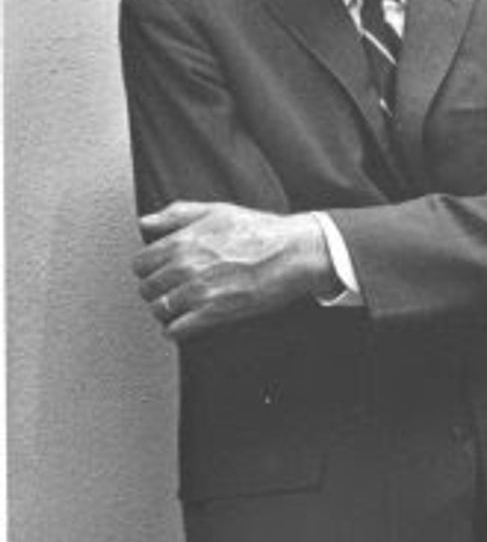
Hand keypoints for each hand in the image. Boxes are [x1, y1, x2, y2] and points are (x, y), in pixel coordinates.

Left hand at [132, 201, 332, 341]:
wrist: (293, 253)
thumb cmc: (261, 231)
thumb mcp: (217, 211)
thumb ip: (177, 214)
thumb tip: (146, 222)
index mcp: (182, 242)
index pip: (139, 264)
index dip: (148, 269)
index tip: (159, 271)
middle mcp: (185, 267)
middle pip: (146, 289)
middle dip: (157, 290)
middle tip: (171, 289)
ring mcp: (198, 292)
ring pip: (159, 310)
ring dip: (167, 310)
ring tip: (181, 305)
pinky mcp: (213, 313)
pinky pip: (176, 330)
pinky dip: (177, 329)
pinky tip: (188, 321)